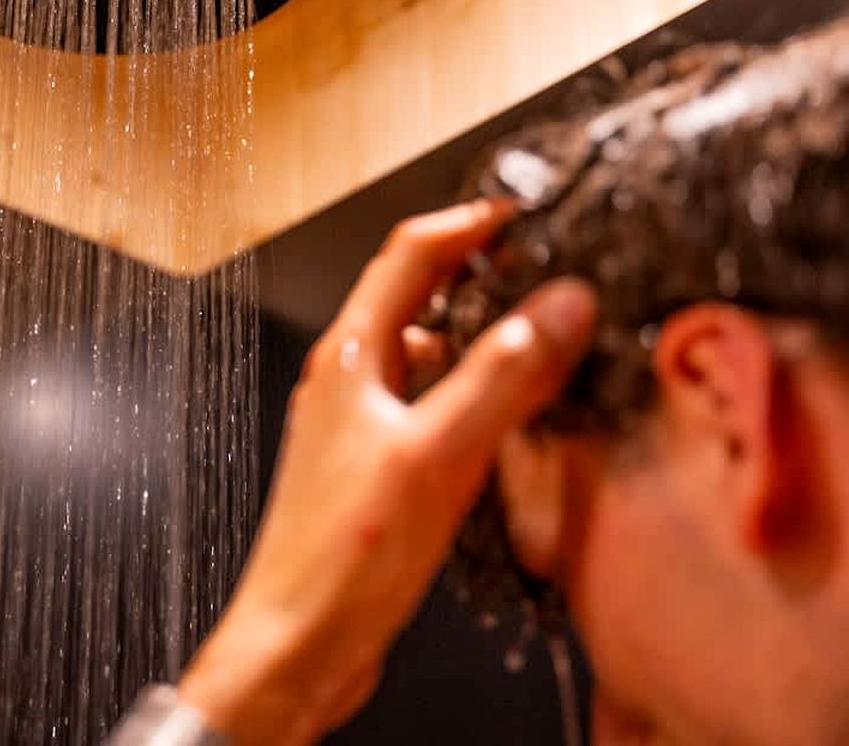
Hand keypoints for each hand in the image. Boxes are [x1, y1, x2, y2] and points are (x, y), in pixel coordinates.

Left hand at [177, 201, 596, 744]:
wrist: (298, 642)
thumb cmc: (342, 557)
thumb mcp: (437, 454)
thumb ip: (502, 376)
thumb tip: (558, 306)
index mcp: (350, 359)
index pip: (408, 255)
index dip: (467, 224)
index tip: (522, 214)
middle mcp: (348, 383)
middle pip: (413, 298)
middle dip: (477, 274)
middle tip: (539, 269)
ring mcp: (358, 427)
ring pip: (423, 357)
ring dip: (476, 337)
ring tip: (534, 339)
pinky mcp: (373, 470)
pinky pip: (427, 410)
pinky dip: (468, 397)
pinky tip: (501, 424)